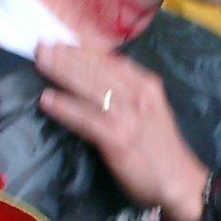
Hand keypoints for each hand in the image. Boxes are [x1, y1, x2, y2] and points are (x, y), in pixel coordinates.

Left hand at [35, 42, 208, 220]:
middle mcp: (138, 94)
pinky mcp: (117, 138)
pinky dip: (64, 107)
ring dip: (62, 72)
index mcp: (146, 84)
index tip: (61, 38)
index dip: (83, 47)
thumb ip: (128, 91)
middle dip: (67, 55)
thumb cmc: (160, 148)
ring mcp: (127, 116)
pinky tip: (47, 100)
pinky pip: (85, 118)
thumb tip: (96, 74)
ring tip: (40, 62)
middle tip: (42, 45)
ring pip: (90, 87)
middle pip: (97, 68)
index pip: (110, 59)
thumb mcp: (150, 109)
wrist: (180, 182)